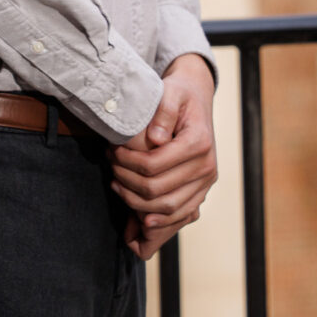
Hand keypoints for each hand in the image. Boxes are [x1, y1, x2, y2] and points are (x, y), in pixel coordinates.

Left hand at [110, 53, 217, 258]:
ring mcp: (206, 182)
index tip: (110, 153)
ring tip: (115, 186)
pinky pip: (181, 215)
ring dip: (137, 205)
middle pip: (159, 191)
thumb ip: (163, 113)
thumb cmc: (178, 94)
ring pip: (170, 210)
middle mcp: (207, 167)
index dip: (126, 163)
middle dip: (126, 184)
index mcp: (199, 144)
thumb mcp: (169, 93)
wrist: (197, 97)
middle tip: (109, 169)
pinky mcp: (201, 190)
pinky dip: (159, 223)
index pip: (154, 165)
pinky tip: (136, 220)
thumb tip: (156, 139)